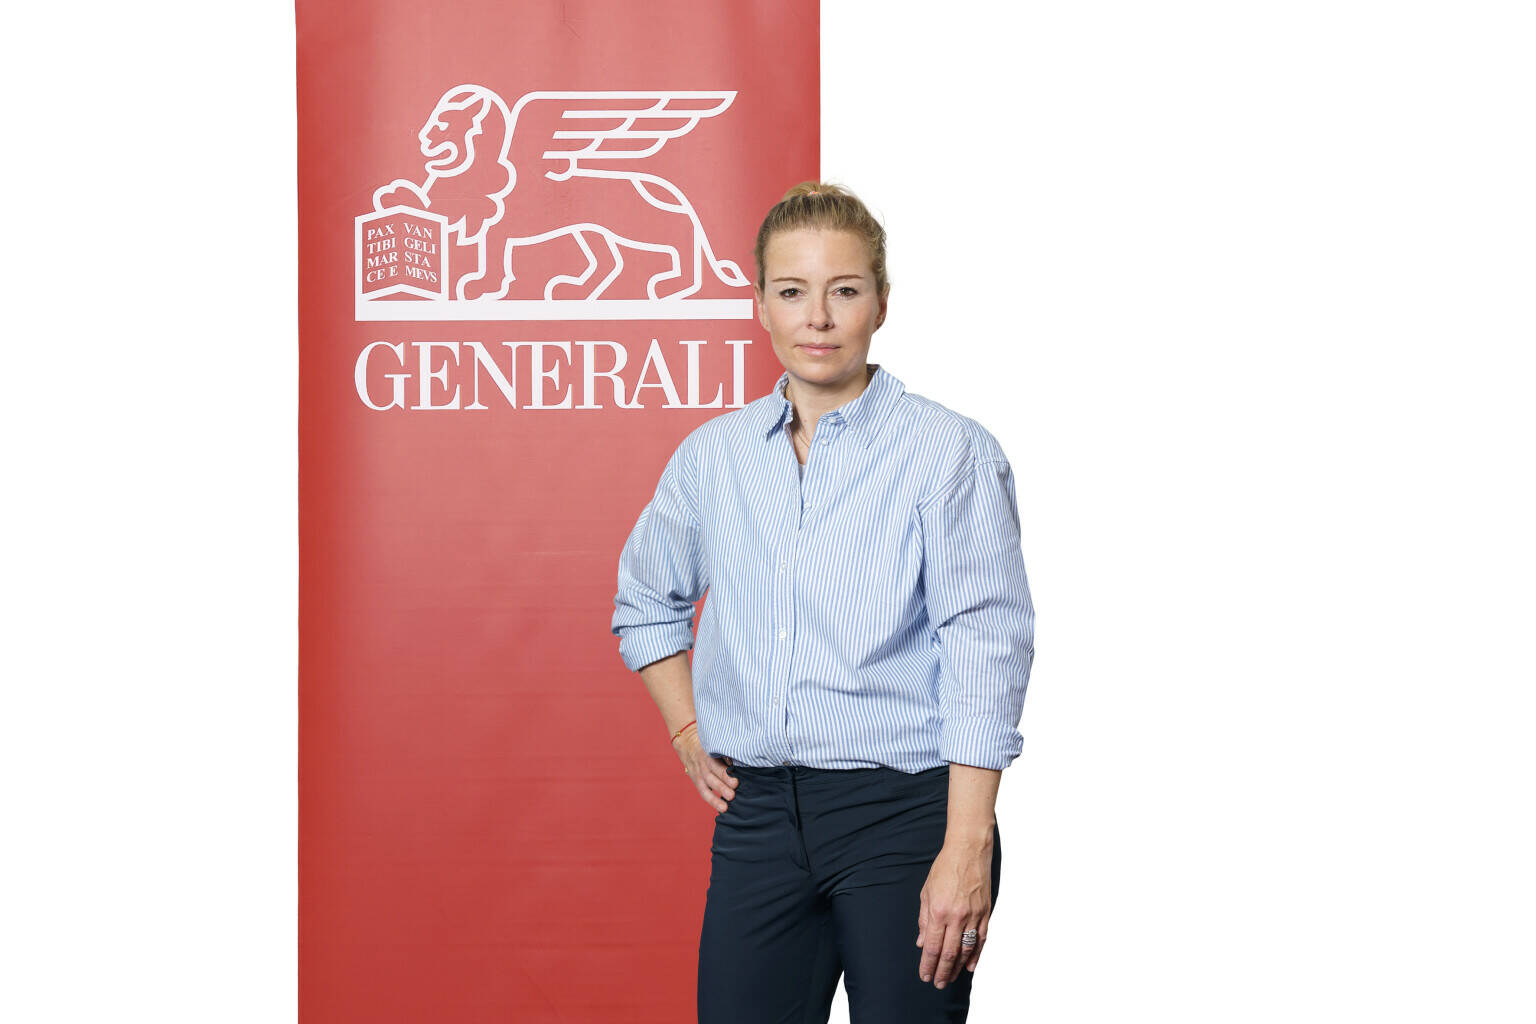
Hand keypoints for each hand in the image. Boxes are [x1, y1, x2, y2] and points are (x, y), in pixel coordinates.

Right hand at [674, 726, 737, 812]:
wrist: (687, 743)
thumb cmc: (709, 743)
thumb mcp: (715, 742)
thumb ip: (726, 751)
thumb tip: (742, 760)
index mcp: (707, 753)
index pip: (715, 764)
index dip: (724, 773)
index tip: (735, 780)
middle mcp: (702, 764)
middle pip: (711, 777)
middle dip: (722, 786)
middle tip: (733, 794)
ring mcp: (698, 773)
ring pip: (706, 786)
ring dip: (716, 798)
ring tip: (725, 807)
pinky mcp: (697, 780)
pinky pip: (703, 792)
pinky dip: (712, 800)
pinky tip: (722, 808)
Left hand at [915, 836, 993, 987]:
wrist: (968, 851)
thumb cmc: (945, 868)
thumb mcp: (927, 892)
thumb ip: (924, 919)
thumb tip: (922, 942)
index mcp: (939, 911)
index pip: (932, 947)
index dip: (928, 965)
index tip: (925, 976)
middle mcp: (957, 917)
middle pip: (949, 953)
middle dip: (942, 972)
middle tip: (938, 984)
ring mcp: (973, 916)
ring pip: (966, 950)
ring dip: (958, 967)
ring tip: (951, 978)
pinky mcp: (985, 913)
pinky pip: (981, 939)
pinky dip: (976, 955)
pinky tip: (970, 966)